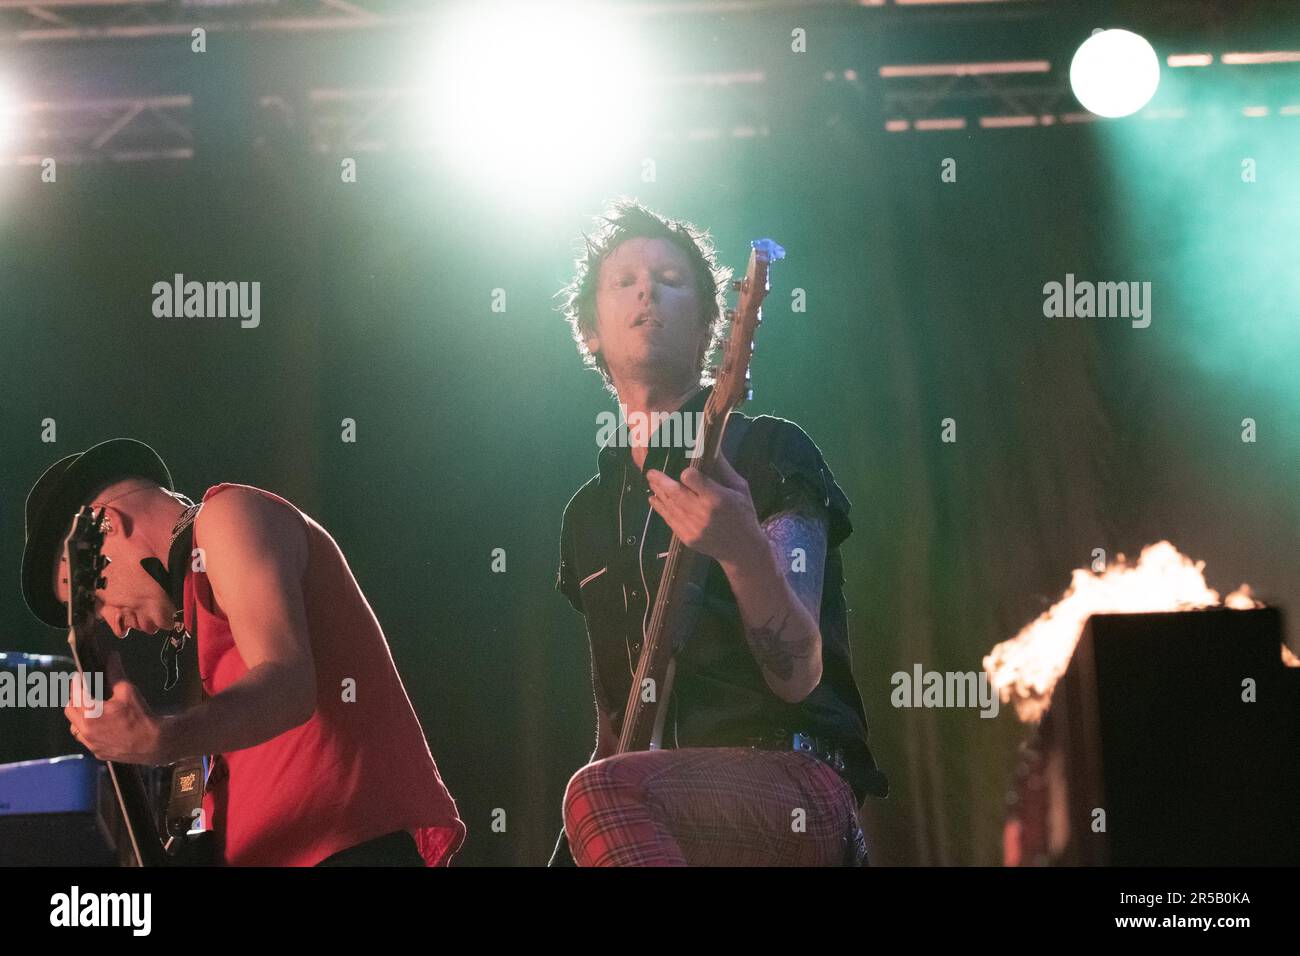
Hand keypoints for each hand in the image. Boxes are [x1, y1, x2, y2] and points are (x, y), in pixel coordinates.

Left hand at [65, 655, 167, 765]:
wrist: (153, 742)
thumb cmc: (140, 715)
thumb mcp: (128, 691)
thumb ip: (115, 672)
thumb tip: (112, 656)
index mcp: (90, 713)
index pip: (75, 693)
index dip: (76, 682)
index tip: (78, 676)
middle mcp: (85, 729)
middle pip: (70, 710)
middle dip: (75, 698)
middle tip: (84, 691)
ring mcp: (90, 743)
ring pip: (74, 726)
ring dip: (79, 716)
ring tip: (92, 709)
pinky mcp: (97, 752)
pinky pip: (85, 738)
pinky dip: (88, 729)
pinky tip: (101, 724)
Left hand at [645, 454, 766, 570]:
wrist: (742, 550)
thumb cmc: (743, 514)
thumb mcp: (739, 488)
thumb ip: (722, 468)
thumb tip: (710, 445)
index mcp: (718, 498)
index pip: (692, 478)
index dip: (686, 472)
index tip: (684, 468)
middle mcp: (702, 513)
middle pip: (674, 492)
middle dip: (660, 480)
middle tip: (651, 471)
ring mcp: (692, 527)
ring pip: (668, 505)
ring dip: (657, 491)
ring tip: (652, 480)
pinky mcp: (685, 538)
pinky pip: (668, 519)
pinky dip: (660, 507)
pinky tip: (655, 498)